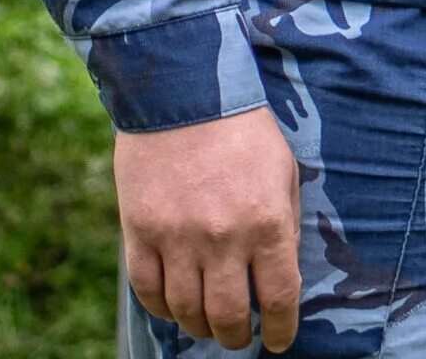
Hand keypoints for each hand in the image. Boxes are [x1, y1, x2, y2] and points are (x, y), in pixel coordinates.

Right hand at [113, 103, 303, 351]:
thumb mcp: (284, 172)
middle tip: (239, 337)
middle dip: (236, 336)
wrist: (185, 92)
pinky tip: (174, 306)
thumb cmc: (244, 131)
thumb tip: (279, 273)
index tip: (279, 341)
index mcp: (267, 222)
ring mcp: (178, 238)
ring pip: (186, 310)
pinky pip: (148, 290)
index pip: (279, 298)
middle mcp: (224, 238)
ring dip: (199, 326)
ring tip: (207, 324)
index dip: (281, 329)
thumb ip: (285, 225)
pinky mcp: (140, 232)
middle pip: (228, 316)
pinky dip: (161, 308)